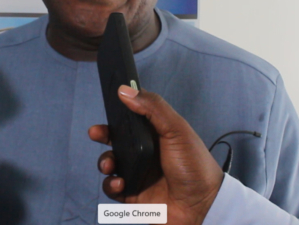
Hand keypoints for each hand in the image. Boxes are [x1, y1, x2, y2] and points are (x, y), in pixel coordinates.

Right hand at [89, 86, 222, 224]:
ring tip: (110, 165)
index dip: (119, 112)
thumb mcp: (177, 130)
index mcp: (156, 134)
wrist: (202, 207)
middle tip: (96, 133)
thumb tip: (125, 90)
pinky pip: (112, 188)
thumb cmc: (194, 165)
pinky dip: (110, 185)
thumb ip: (153, 108)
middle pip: (117, 139)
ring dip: (105, 161)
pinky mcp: (132, 195)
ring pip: (111, 163)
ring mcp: (138, 174)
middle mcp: (145, 153)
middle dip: (104, 135)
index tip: (108, 106)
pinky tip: (120, 184)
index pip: (133, 118)